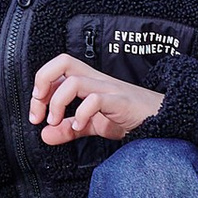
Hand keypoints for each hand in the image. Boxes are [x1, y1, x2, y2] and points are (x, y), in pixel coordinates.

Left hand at [31, 53, 164, 143]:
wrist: (162, 118)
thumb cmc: (128, 116)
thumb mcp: (92, 124)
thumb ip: (68, 129)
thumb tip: (45, 135)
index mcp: (87, 80)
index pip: (56, 69)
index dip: (39, 87)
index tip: (36, 114)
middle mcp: (96, 80)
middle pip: (63, 61)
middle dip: (43, 82)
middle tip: (41, 110)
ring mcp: (109, 89)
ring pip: (74, 82)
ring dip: (58, 103)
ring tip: (56, 122)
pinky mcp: (121, 102)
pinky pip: (96, 100)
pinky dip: (82, 115)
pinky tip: (81, 127)